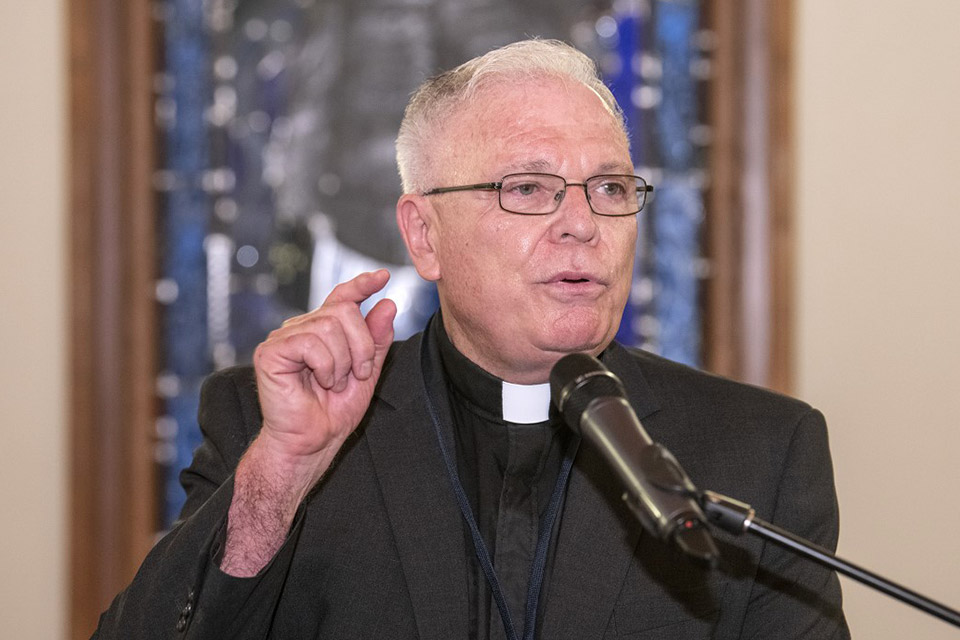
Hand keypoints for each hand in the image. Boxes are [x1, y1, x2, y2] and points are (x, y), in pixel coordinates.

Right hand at [252, 269, 396, 475]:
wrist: (312, 442)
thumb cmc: (334, 412)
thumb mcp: (367, 372)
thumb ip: (377, 340)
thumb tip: (387, 303)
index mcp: (323, 332)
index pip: (342, 298)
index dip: (361, 285)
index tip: (382, 278)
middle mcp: (301, 328)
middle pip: (343, 311)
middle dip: (361, 345)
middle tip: (356, 374)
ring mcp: (284, 338)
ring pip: (328, 326)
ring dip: (343, 361)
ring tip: (333, 383)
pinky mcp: (270, 352)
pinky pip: (310, 343)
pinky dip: (325, 366)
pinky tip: (318, 382)